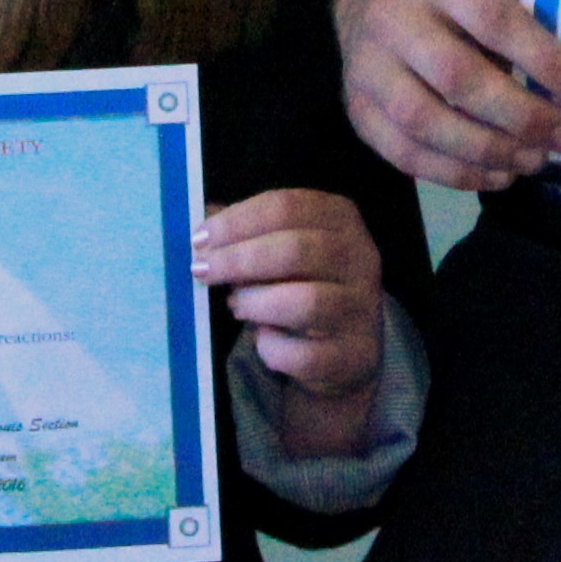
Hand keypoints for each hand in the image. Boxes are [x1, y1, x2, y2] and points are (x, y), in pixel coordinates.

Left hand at [199, 189, 389, 458]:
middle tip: (202, 270)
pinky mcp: (353, 354)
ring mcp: (361, 308)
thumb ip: (246, 230)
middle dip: (238, 259)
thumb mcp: (283, 246)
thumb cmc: (304, 283)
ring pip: (304, 302)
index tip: (199, 237)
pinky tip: (263, 339)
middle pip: (295, 250)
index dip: (237, 221)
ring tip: (235, 305)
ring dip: (255, 302)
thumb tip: (203, 215)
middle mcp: (360, 258)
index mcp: (341, 219)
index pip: (287, 207)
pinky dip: (272, 348)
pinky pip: (303, 354)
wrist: (347, 348)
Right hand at [335, 0, 560, 193]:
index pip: (493, 20)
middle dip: (521, 116)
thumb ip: (518, 30)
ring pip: (425, 122)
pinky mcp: (356, 109)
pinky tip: (499, 175)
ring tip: (536, 160)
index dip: (542, 60)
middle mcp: (390, 18)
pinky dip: (457, 173)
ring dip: (490, 151)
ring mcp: (364, 67)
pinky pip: (404, 154)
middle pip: (458, 77)